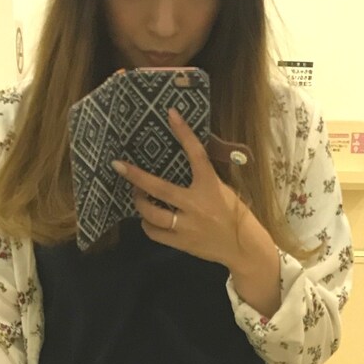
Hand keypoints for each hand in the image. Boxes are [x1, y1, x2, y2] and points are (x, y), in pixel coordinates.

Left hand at [113, 108, 257, 270]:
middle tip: (119, 166)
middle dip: (136, 177)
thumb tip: (187, 159)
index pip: (197, 155)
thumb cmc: (235, 215)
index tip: (171, 114)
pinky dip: (147, 224)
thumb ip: (204, 178)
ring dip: (139, 202)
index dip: (184, 133)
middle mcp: (196, 205)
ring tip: (137, 195)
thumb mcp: (223, 190)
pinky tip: (147, 218)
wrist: (243, 248)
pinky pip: (154, 233)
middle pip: (160, 189)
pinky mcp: (181, 243)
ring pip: (152, 214)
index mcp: (210, 187)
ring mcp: (186, 226)